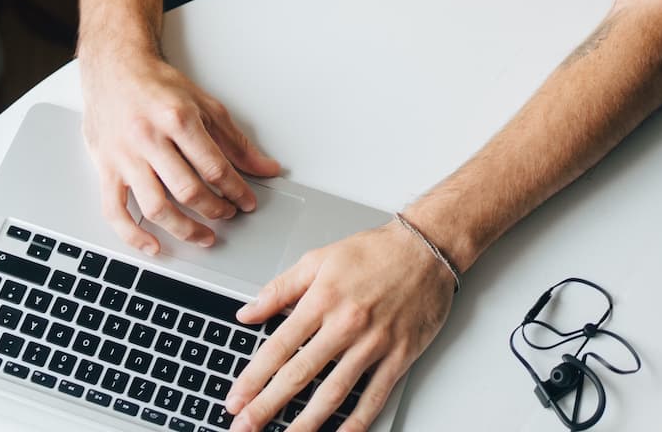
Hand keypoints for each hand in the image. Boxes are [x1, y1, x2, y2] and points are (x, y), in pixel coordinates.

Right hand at [80, 53, 281, 253]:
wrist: (114, 69)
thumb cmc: (156, 85)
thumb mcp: (204, 104)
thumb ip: (235, 141)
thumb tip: (265, 168)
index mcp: (177, 118)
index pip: (214, 167)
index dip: (237, 190)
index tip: (247, 202)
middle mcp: (148, 138)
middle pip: (188, 190)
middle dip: (215, 210)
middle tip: (228, 215)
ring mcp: (124, 156)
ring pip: (155, 207)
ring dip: (185, 230)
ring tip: (204, 236)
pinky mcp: (105, 168)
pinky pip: (115, 211)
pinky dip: (134, 236)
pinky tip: (154, 246)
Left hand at [225, 221, 455, 431]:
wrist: (427, 248)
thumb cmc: (375, 251)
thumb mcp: (319, 258)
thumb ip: (280, 288)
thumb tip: (247, 312)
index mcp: (322, 299)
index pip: (278, 347)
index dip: (253, 377)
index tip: (235, 399)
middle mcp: (346, 324)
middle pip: (300, 374)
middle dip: (268, 405)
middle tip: (245, 427)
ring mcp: (374, 343)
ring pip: (335, 391)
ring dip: (307, 421)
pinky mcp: (400, 355)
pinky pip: (376, 395)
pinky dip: (358, 420)